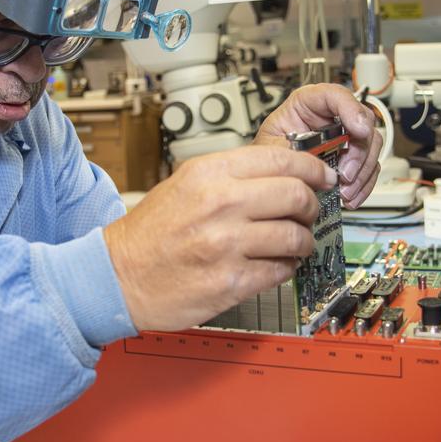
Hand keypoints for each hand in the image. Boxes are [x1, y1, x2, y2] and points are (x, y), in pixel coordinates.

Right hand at [104, 145, 335, 330]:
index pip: (282, 159)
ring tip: (295, 243)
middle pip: (296, 195)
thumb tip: (283, 172)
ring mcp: (226, 245)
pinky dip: (287, 268)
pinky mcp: (231, 282)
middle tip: (310, 211)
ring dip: (304, 241)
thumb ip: (232, 175)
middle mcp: (220, 205)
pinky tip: (277, 264)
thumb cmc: (150, 233)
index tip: (323, 176)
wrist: (117, 275)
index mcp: (209, 173)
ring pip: (295, 236)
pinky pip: (280, 271)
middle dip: (312, 205)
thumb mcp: (185, 184)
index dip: (313, 168)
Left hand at [253, 84, 382, 208]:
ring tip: (345, 192)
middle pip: (362, 121)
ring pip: (371, 145)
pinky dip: (363, 184)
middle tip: (345, 175)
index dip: (350, 108)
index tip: (358, 130)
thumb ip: (288, 152)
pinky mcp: (352, 156)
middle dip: (359, 152)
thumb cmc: (267, 152)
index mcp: (307, 104)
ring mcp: (344, 136)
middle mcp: (330, 116)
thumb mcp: (268, 148)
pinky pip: (369, 167)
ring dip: (362, 172)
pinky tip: (350, 196)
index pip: (334, 95)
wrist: (268, 172)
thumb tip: (311, 164)